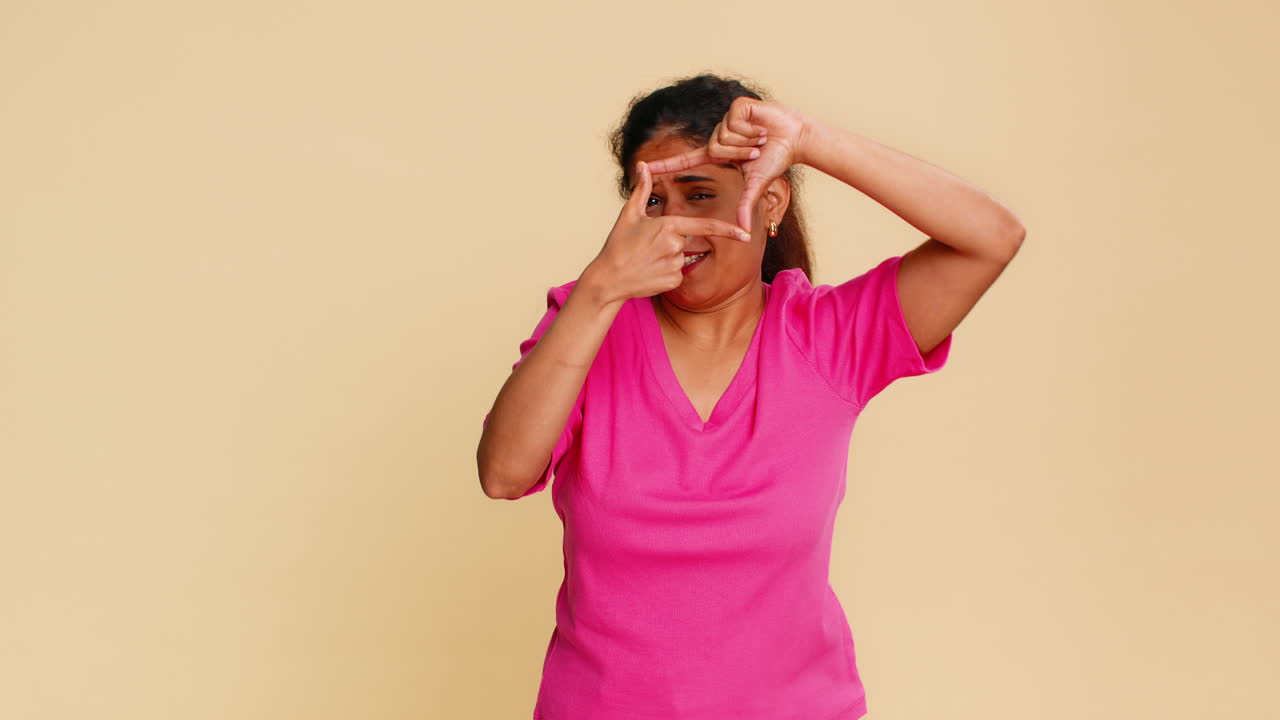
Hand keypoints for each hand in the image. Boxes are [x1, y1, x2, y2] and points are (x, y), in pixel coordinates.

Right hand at [586, 161, 751, 303]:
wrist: (609, 279)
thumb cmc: (618, 245)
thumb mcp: (629, 215)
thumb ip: (642, 190)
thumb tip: (643, 165)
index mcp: (669, 226)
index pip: (706, 226)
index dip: (729, 230)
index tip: (746, 233)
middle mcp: (676, 246)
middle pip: (685, 241)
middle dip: (670, 243)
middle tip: (645, 248)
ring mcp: (675, 265)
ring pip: (681, 258)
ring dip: (667, 259)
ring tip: (645, 261)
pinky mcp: (674, 283)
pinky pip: (677, 275)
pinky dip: (666, 274)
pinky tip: (649, 274)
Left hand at [642, 97, 809, 232]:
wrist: (795, 138)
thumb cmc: (775, 160)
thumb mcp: (756, 185)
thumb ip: (744, 206)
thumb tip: (743, 232)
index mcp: (716, 154)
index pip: (683, 161)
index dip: (663, 165)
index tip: (642, 168)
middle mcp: (717, 137)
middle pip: (713, 149)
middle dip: (739, 154)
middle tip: (757, 153)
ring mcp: (725, 121)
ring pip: (724, 136)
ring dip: (747, 142)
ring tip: (761, 139)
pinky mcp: (735, 107)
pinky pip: (734, 123)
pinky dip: (751, 130)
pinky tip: (761, 127)